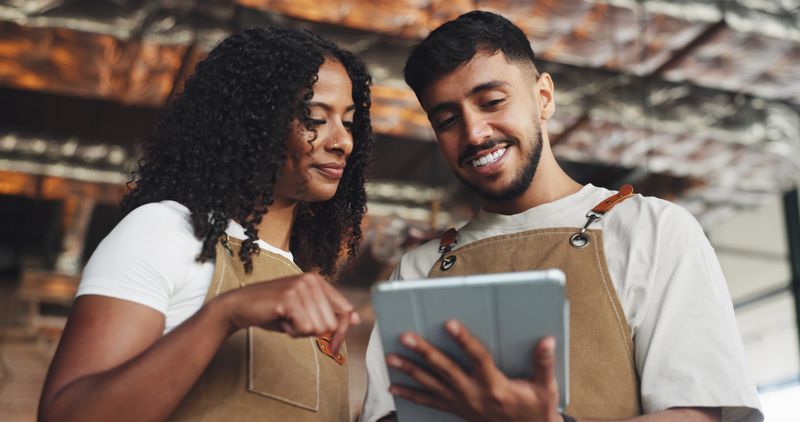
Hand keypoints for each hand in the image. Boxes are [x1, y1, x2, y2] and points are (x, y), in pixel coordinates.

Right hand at [216, 272, 358, 351]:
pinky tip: (281, 321)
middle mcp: (312, 280)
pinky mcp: (289, 298)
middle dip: (315, 332)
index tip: (335, 347)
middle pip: (333, 323)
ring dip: (301, 332)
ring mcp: (301, 287)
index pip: (346, 310)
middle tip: (295, 324)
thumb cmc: (273, 310)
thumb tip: (356, 318)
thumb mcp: (305, 310)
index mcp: (318, 280)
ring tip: (287, 320)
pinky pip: (305, 329)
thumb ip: (329, 312)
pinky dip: (293, 332)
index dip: (342, 332)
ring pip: (319, 328)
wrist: (239, 306)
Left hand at [386, 320, 560, 421]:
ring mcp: (462, 403)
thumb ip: (544, 363)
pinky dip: (410, 395)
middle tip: (406, 337)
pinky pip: (429, 402)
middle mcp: (474, 394)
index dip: (463, 340)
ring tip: (390, 357)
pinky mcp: (456, 409)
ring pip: (431, 385)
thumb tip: (546, 340)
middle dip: (424, 352)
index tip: (449, 323)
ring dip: (409, 371)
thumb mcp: (545, 388)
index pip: (478, 358)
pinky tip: (393, 387)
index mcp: (495, 385)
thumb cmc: (535, 407)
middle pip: (445, 369)